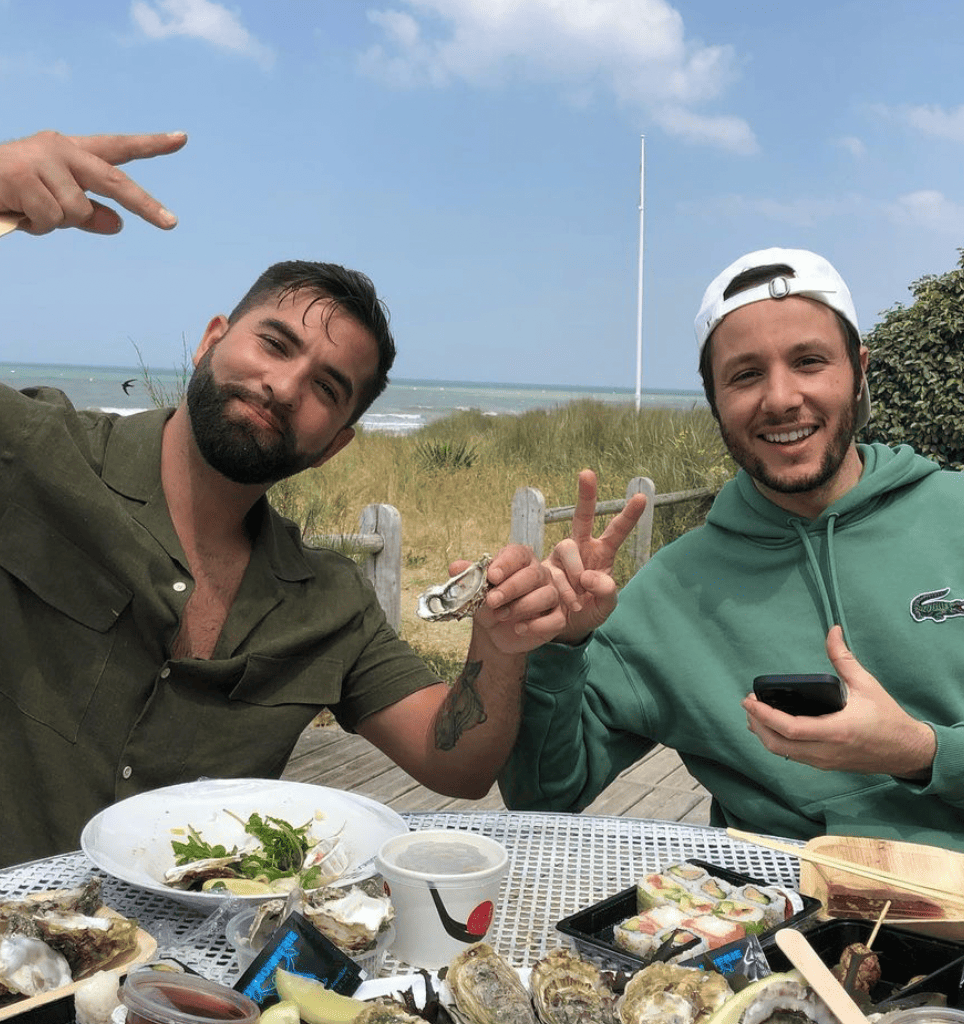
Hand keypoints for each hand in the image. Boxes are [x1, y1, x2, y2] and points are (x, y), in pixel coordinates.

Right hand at [0, 129, 186, 234]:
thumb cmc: (14, 194)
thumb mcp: (55, 204)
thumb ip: (88, 214)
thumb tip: (120, 224)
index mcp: (71, 152)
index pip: (118, 148)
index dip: (151, 145)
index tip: (182, 138)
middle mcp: (60, 148)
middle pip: (114, 179)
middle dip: (143, 204)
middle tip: (171, 224)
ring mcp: (42, 159)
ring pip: (78, 211)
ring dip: (56, 223)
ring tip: (31, 211)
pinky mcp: (24, 175)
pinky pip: (51, 219)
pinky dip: (37, 225)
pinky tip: (18, 211)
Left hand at [454, 546, 566, 655]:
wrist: (495, 632)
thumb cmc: (490, 604)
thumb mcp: (476, 591)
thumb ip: (468, 578)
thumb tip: (455, 567)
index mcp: (520, 561)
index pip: (518, 554)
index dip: (506, 564)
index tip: (492, 576)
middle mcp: (539, 574)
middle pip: (533, 574)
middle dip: (511, 588)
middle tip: (492, 600)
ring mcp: (551, 595)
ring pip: (547, 594)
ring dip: (522, 606)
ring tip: (501, 615)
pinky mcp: (556, 616)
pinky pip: (555, 619)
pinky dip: (537, 625)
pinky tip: (519, 628)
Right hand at [545, 468, 646, 642]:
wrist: (561, 629)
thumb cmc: (589, 613)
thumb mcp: (606, 607)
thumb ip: (606, 591)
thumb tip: (588, 576)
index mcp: (601, 554)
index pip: (616, 531)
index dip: (628, 515)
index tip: (641, 497)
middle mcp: (579, 549)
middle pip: (582, 517)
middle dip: (586, 495)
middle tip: (587, 473)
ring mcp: (558, 558)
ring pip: (566, 547)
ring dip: (574, 572)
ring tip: (578, 600)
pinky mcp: (541, 570)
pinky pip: (551, 571)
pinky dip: (561, 591)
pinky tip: (565, 605)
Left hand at [742, 625, 935, 777]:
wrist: (908, 751)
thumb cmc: (888, 718)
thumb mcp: (867, 684)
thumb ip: (844, 658)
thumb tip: (833, 631)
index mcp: (836, 730)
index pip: (790, 728)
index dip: (765, 715)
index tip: (749, 701)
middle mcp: (827, 750)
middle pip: (779, 744)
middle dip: (758, 724)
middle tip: (748, 705)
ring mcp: (825, 761)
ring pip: (784, 753)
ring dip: (765, 735)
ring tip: (755, 716)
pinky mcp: (826, 765)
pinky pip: (795, 756)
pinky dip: (778, 743)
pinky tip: (773, 729)